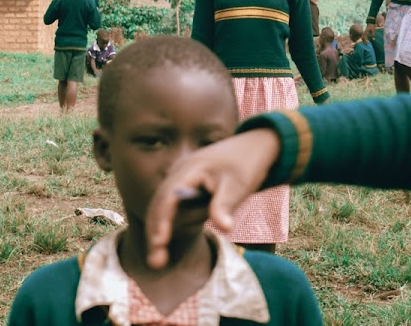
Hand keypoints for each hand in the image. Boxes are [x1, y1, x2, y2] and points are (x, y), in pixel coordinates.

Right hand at [146, 128, 281, 268]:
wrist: (254, 147)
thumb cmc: (246, 164)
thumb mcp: (238, 186)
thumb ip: (225, 206)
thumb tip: (224, 228)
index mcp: (188, 169)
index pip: (167, 197)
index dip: (161, 220)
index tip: (159, 242)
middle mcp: (178, 172)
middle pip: (158, 205)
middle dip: (156, 232)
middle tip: (156, 263)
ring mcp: (179, 179)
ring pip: (166, 208)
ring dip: (169, 227)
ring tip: (184, 236)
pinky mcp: (185, 186)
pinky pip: (176, 207)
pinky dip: (176, 221)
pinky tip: (180, 230)